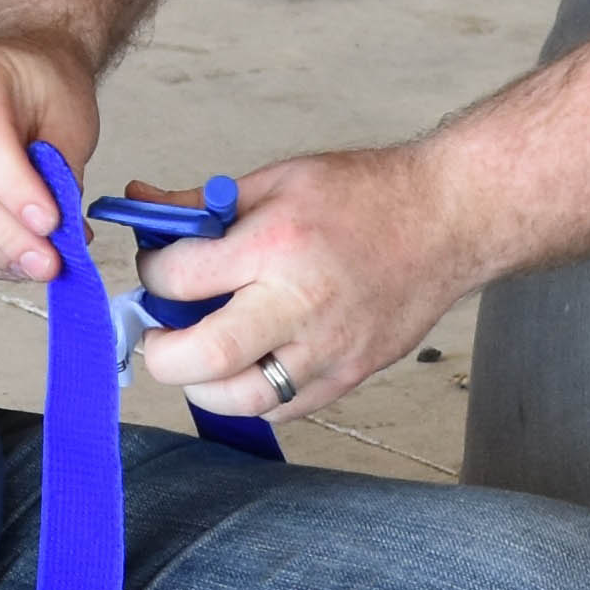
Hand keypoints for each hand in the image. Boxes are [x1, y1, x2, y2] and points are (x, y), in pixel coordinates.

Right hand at [0, 36, 101, 282]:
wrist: (14, 75)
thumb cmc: (41, 89)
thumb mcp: (70, 119)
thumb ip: (63, 176)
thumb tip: (63, 239)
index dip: (15, 192)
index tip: (51, 225)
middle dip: (2, 235)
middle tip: (47, 261)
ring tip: (29, 264)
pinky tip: (2, 262)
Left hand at [133, 143, 478, 422]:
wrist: (447, 221)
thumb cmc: (366, 196)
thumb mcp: (278, 180)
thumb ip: (205, 203)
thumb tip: (142, 202)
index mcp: (277, 243)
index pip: (182, 278)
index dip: (152, 276)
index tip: (157, 273)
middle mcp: (302, 302)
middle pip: (207, 355)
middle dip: (162, 354)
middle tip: (158, 337)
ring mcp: (330, 347)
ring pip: (243, 399)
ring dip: (202, 386)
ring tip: (199, 358)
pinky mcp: (350, 374)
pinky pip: (282, 409)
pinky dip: (251, 397)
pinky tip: (246, 366)